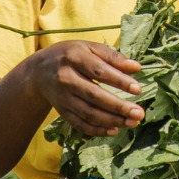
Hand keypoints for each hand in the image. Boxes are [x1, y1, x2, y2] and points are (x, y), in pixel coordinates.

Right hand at [29, 40, 143, 136]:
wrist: (39, 71)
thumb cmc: (71, 55)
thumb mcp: (89, 48)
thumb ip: (112, 56)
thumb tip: (136, 68)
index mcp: (74, 57)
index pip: (99, 71)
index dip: (119, 81)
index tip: (138, 89)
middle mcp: (65, 78)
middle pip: (94, 95)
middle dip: (118, 106)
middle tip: (139, 113)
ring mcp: (62, 97)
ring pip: (88, 113)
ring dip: (111, 120)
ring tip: (132, 123)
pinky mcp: (62, 111)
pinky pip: (80, 124)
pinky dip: (97, 130)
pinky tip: (114, 130)